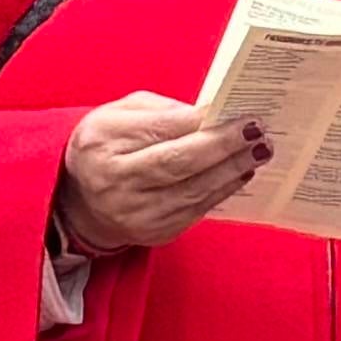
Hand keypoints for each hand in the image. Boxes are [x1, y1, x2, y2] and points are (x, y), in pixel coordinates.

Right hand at [52, 91, 274, 255]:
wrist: (82, 199)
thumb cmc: (107, 146)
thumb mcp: (119, 115)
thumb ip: (160, 111)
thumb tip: (209, 114)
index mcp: (101, 143)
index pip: (158, 130)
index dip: (199, 120)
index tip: (232, 108)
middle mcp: (115, 182)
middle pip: (177, 163)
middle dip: (222, 146)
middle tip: (256, 131)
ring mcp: (135, 213)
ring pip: (193, 191)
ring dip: (232, 170)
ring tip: (259, 150)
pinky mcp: (154, 233)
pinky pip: (197, 210)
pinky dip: (223, 190)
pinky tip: (240, 173)